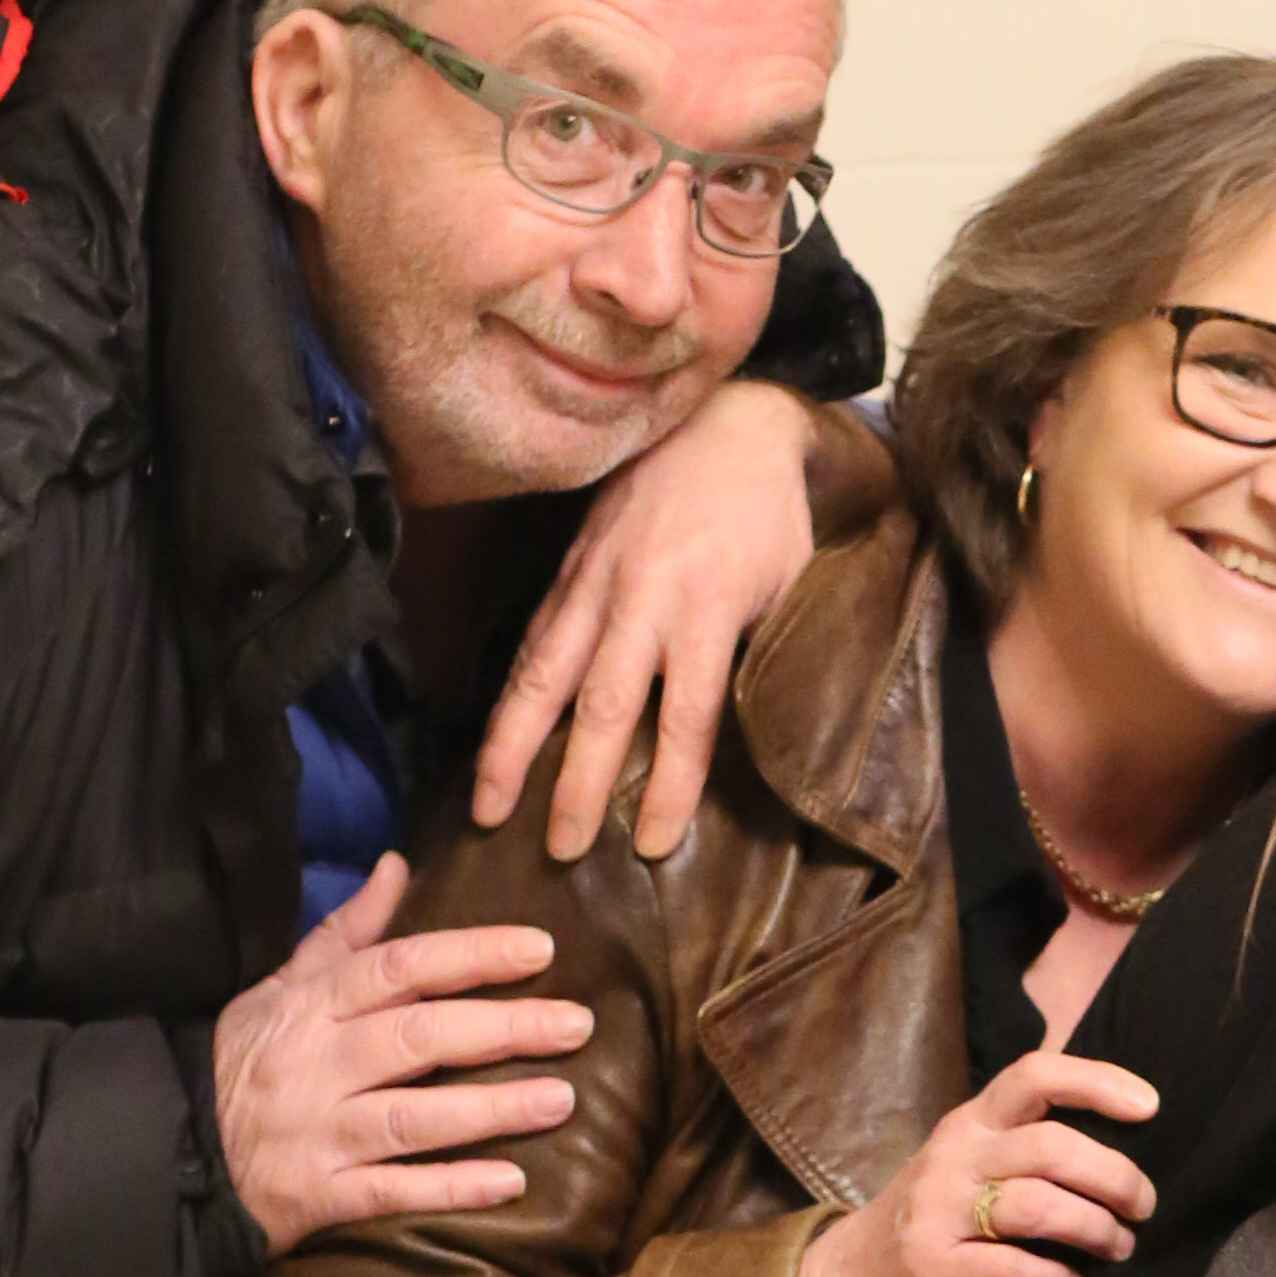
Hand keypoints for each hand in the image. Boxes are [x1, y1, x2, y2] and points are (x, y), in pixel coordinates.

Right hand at [209, 855, 593, 1250]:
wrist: (173, 1150)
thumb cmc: (242, 1064)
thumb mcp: (279, 989)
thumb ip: (345, 935)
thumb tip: (398, 866)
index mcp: (310, 1006)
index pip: (399, 968)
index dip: (470, 956)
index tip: (538, 950)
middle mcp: (315, 1065)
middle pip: (418, 1036)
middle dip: (502, 1027)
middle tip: (577, 1024)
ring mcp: (316, 1133)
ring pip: (413, 1116)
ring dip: (491, 1110)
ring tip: (560, 1100)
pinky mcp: (315, 1197)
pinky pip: (391, 1192)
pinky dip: (450, 1188)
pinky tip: (510, 1184)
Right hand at [469, 378, 835, 864]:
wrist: (727, 425)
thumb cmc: (770, 520)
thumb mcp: (789, 589)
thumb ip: (758, 658)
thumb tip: (743, 742)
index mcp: (705, 607)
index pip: (684, 717)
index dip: (666, 786)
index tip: (650, 845)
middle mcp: (640, 596)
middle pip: (601, 706)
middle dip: (575, 783)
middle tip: (559, 851)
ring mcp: (594, 580)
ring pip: (543, 673)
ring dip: (510, 746)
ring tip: (486, 808)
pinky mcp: (568, 567)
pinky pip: (532, 640)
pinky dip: (509, 696)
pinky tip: (491, 743)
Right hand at [790, 1044, 1165, 1276]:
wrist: (851, 1272)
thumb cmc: (936, 1212)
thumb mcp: (972, 1158)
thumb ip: (1028, 1141)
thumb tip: (1128, 1142)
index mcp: (973, 1121)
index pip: (1034, 1076)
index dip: (1096, 1081)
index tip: (1150, 1106)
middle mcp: (956, 1155)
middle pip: (1051, 1147)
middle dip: (1115, 1177)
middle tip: (1143, 1207)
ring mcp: (938, 1209)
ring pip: (1036, 1207)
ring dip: (1094, 1229)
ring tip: (1118, 1247)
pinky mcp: (930, 1264)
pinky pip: (1008, 1269)